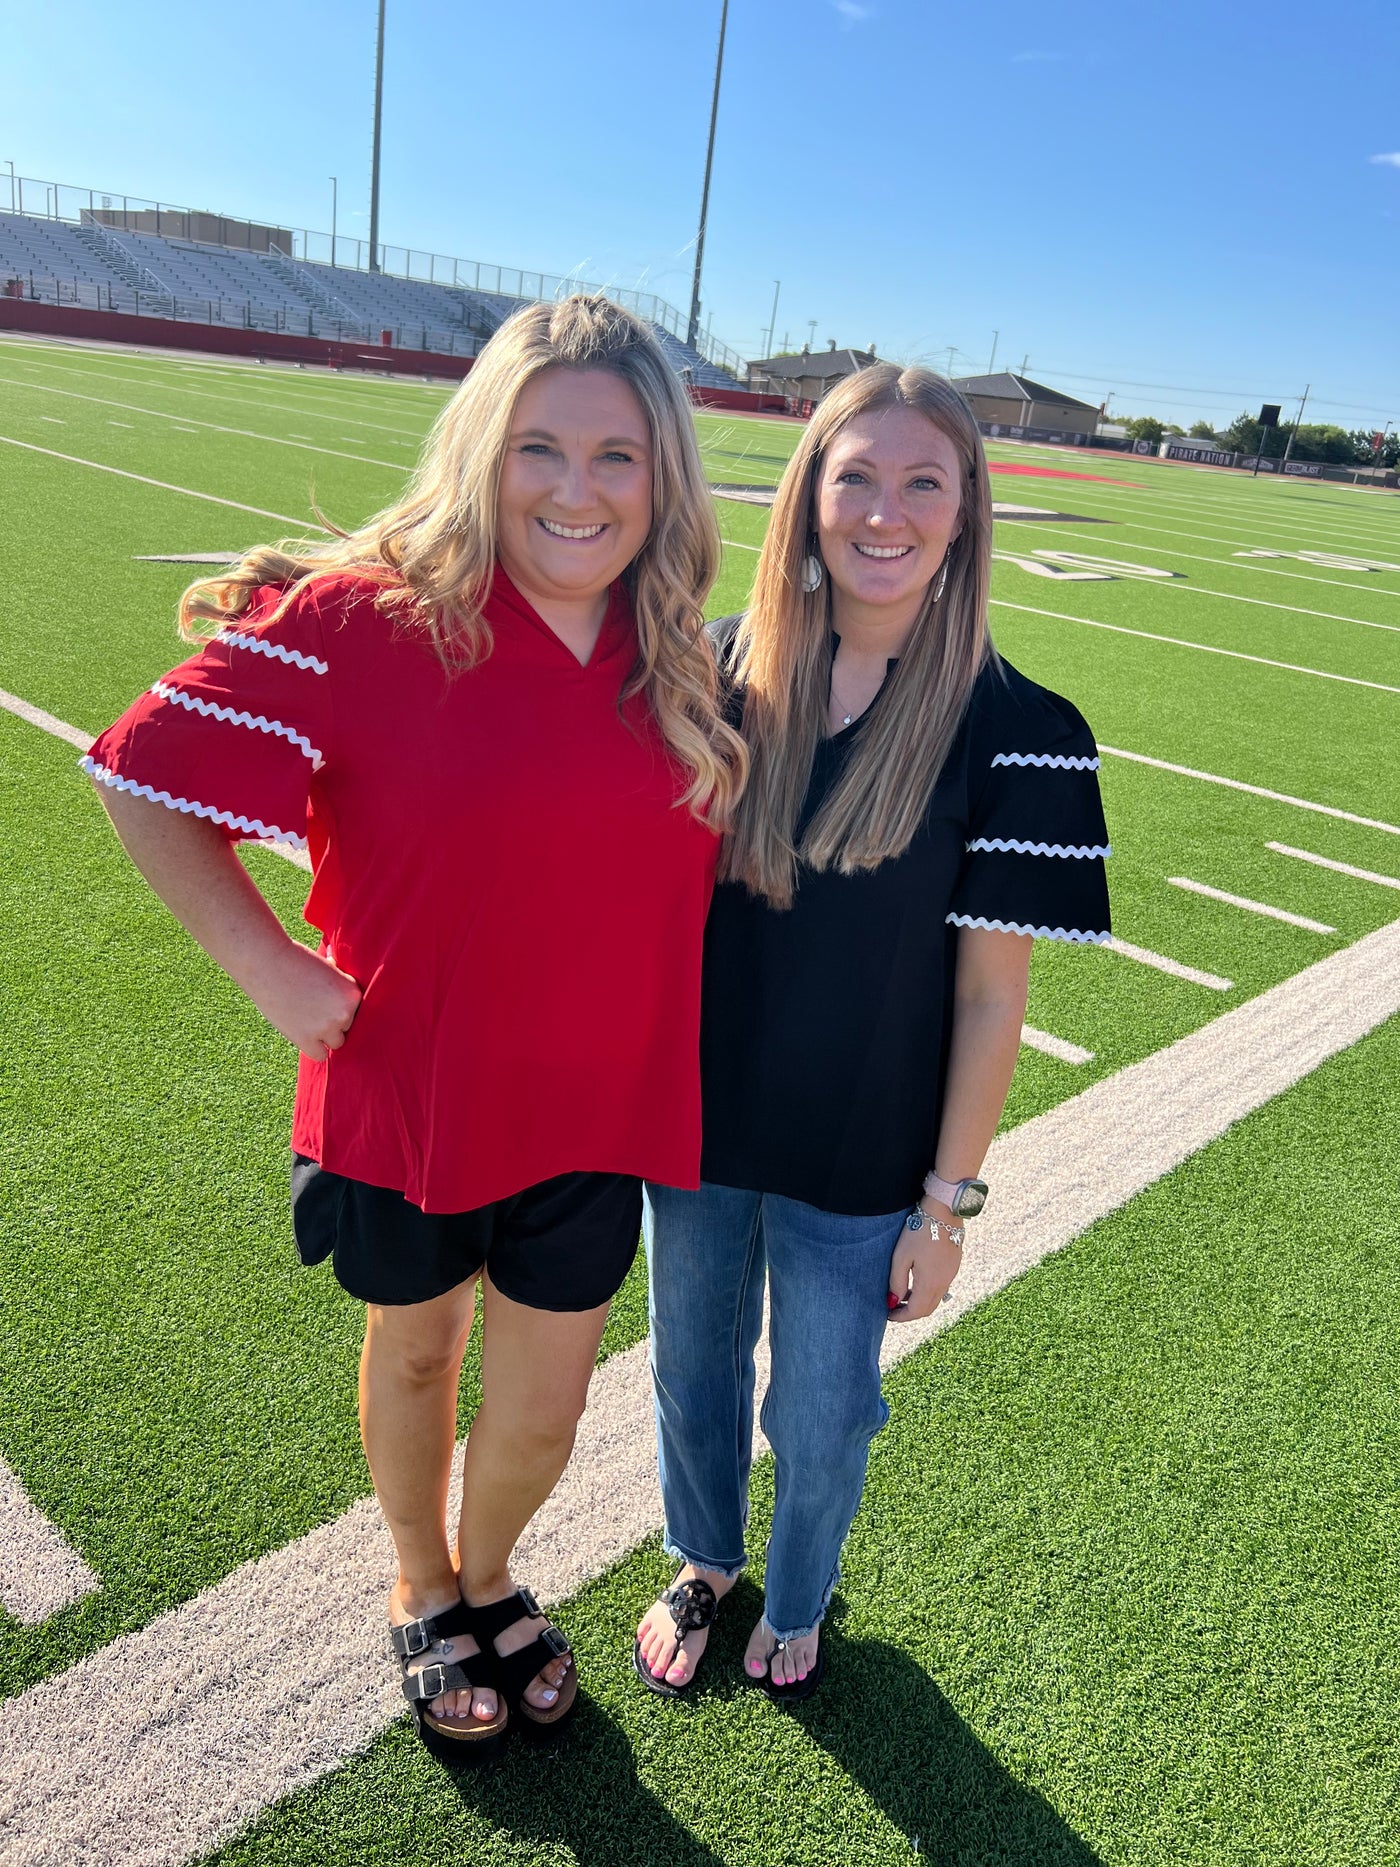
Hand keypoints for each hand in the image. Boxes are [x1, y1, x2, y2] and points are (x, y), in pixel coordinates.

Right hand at [239, 938, 361, 1060]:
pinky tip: (304, 1034)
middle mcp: (345, 1012)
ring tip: (306, 1017)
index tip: (322, 997)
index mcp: (353, 993)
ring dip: (324, 1034)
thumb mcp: (327, 968)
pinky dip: (314, 1048)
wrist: (267, 962)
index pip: (354, 1010)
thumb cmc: (296, 960)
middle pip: (347, 1026)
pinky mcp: (306, 1039)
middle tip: (311, 1006)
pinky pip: (320, 1055)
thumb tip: (344, 986)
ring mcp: (326, 1027)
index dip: (338, 1005)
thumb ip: (339, 983)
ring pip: (336, 1042)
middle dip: (332, 1019)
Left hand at [886, 1201, 962, 1321]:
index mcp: (929, 1283)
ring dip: (919, 1303)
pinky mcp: (954, 1267)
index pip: (915, 1311)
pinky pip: (941, 1288)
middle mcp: (944, 1283)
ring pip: (935, 1300)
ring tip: (902, 1295)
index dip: (901, 1317)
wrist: (943, 1213)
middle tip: (894, 1309)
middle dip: (910, 1313)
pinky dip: (928, 1292)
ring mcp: (951, 1275)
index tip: (888, 1315)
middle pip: (927, 1310)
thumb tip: (893, 1301)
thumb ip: (897, 1281)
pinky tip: (916, 1282)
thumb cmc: (919, 1232)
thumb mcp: (901, 1257)